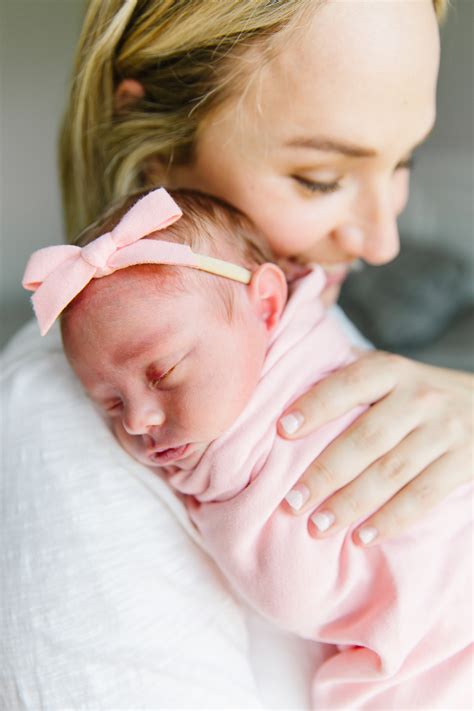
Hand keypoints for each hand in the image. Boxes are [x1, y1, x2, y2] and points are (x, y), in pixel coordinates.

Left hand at [278, 351, 472, 545]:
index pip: (349, 385)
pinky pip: (424, 495)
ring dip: (351, 503)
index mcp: (391, 371)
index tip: (282, 430)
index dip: (315, 406)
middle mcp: (419, 397)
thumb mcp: (389, 372)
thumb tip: (281, 382)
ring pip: (392, 471)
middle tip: (292, 502)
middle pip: (366, 438)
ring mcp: (444, 430)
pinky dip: (391, 519)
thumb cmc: (416, 392)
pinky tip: (362, 537)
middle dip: (326, 472)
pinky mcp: (466, 461)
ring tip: (317, 526)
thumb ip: (346, 374)